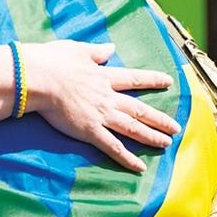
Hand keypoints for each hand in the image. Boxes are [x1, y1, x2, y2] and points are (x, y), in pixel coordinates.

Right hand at [22, 40, 179, 172]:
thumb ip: (96, 52)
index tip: (168, 82)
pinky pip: (113, 147)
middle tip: (176, 127)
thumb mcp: (78, 50)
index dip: (152, 80)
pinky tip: (139, 167)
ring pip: (133, 128)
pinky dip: (127, 158)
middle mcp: (108, 97)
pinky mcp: (90, 131)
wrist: (40, 78)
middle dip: (160, 119)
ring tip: (166, 143)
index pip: (134, 79)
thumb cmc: (53, 61)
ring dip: (151, 137)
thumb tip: (110, 49)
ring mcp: (101, 115)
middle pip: (140, 109)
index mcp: (104, 76)